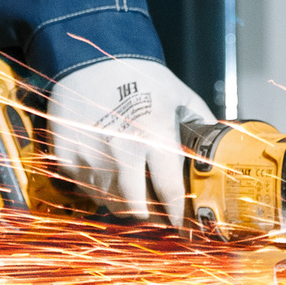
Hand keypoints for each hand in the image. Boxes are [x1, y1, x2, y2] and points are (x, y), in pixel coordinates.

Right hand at [46, 58, 216, 224]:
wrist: (90, 58)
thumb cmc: (138, 76)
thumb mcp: (178, 95)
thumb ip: (201, 123)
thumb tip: (219, 149)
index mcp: (155, 135)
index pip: (168, 192)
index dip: (176, 216)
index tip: (181, 226)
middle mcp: (121, 149)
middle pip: (136, 208)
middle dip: (149, 217)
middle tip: (157, 217)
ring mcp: (90, 153)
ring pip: (110, 201)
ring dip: (124, 203)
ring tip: (133, 193)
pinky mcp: (66, 154)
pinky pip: (85, 187)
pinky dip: (98, 187)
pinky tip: (107, 174)